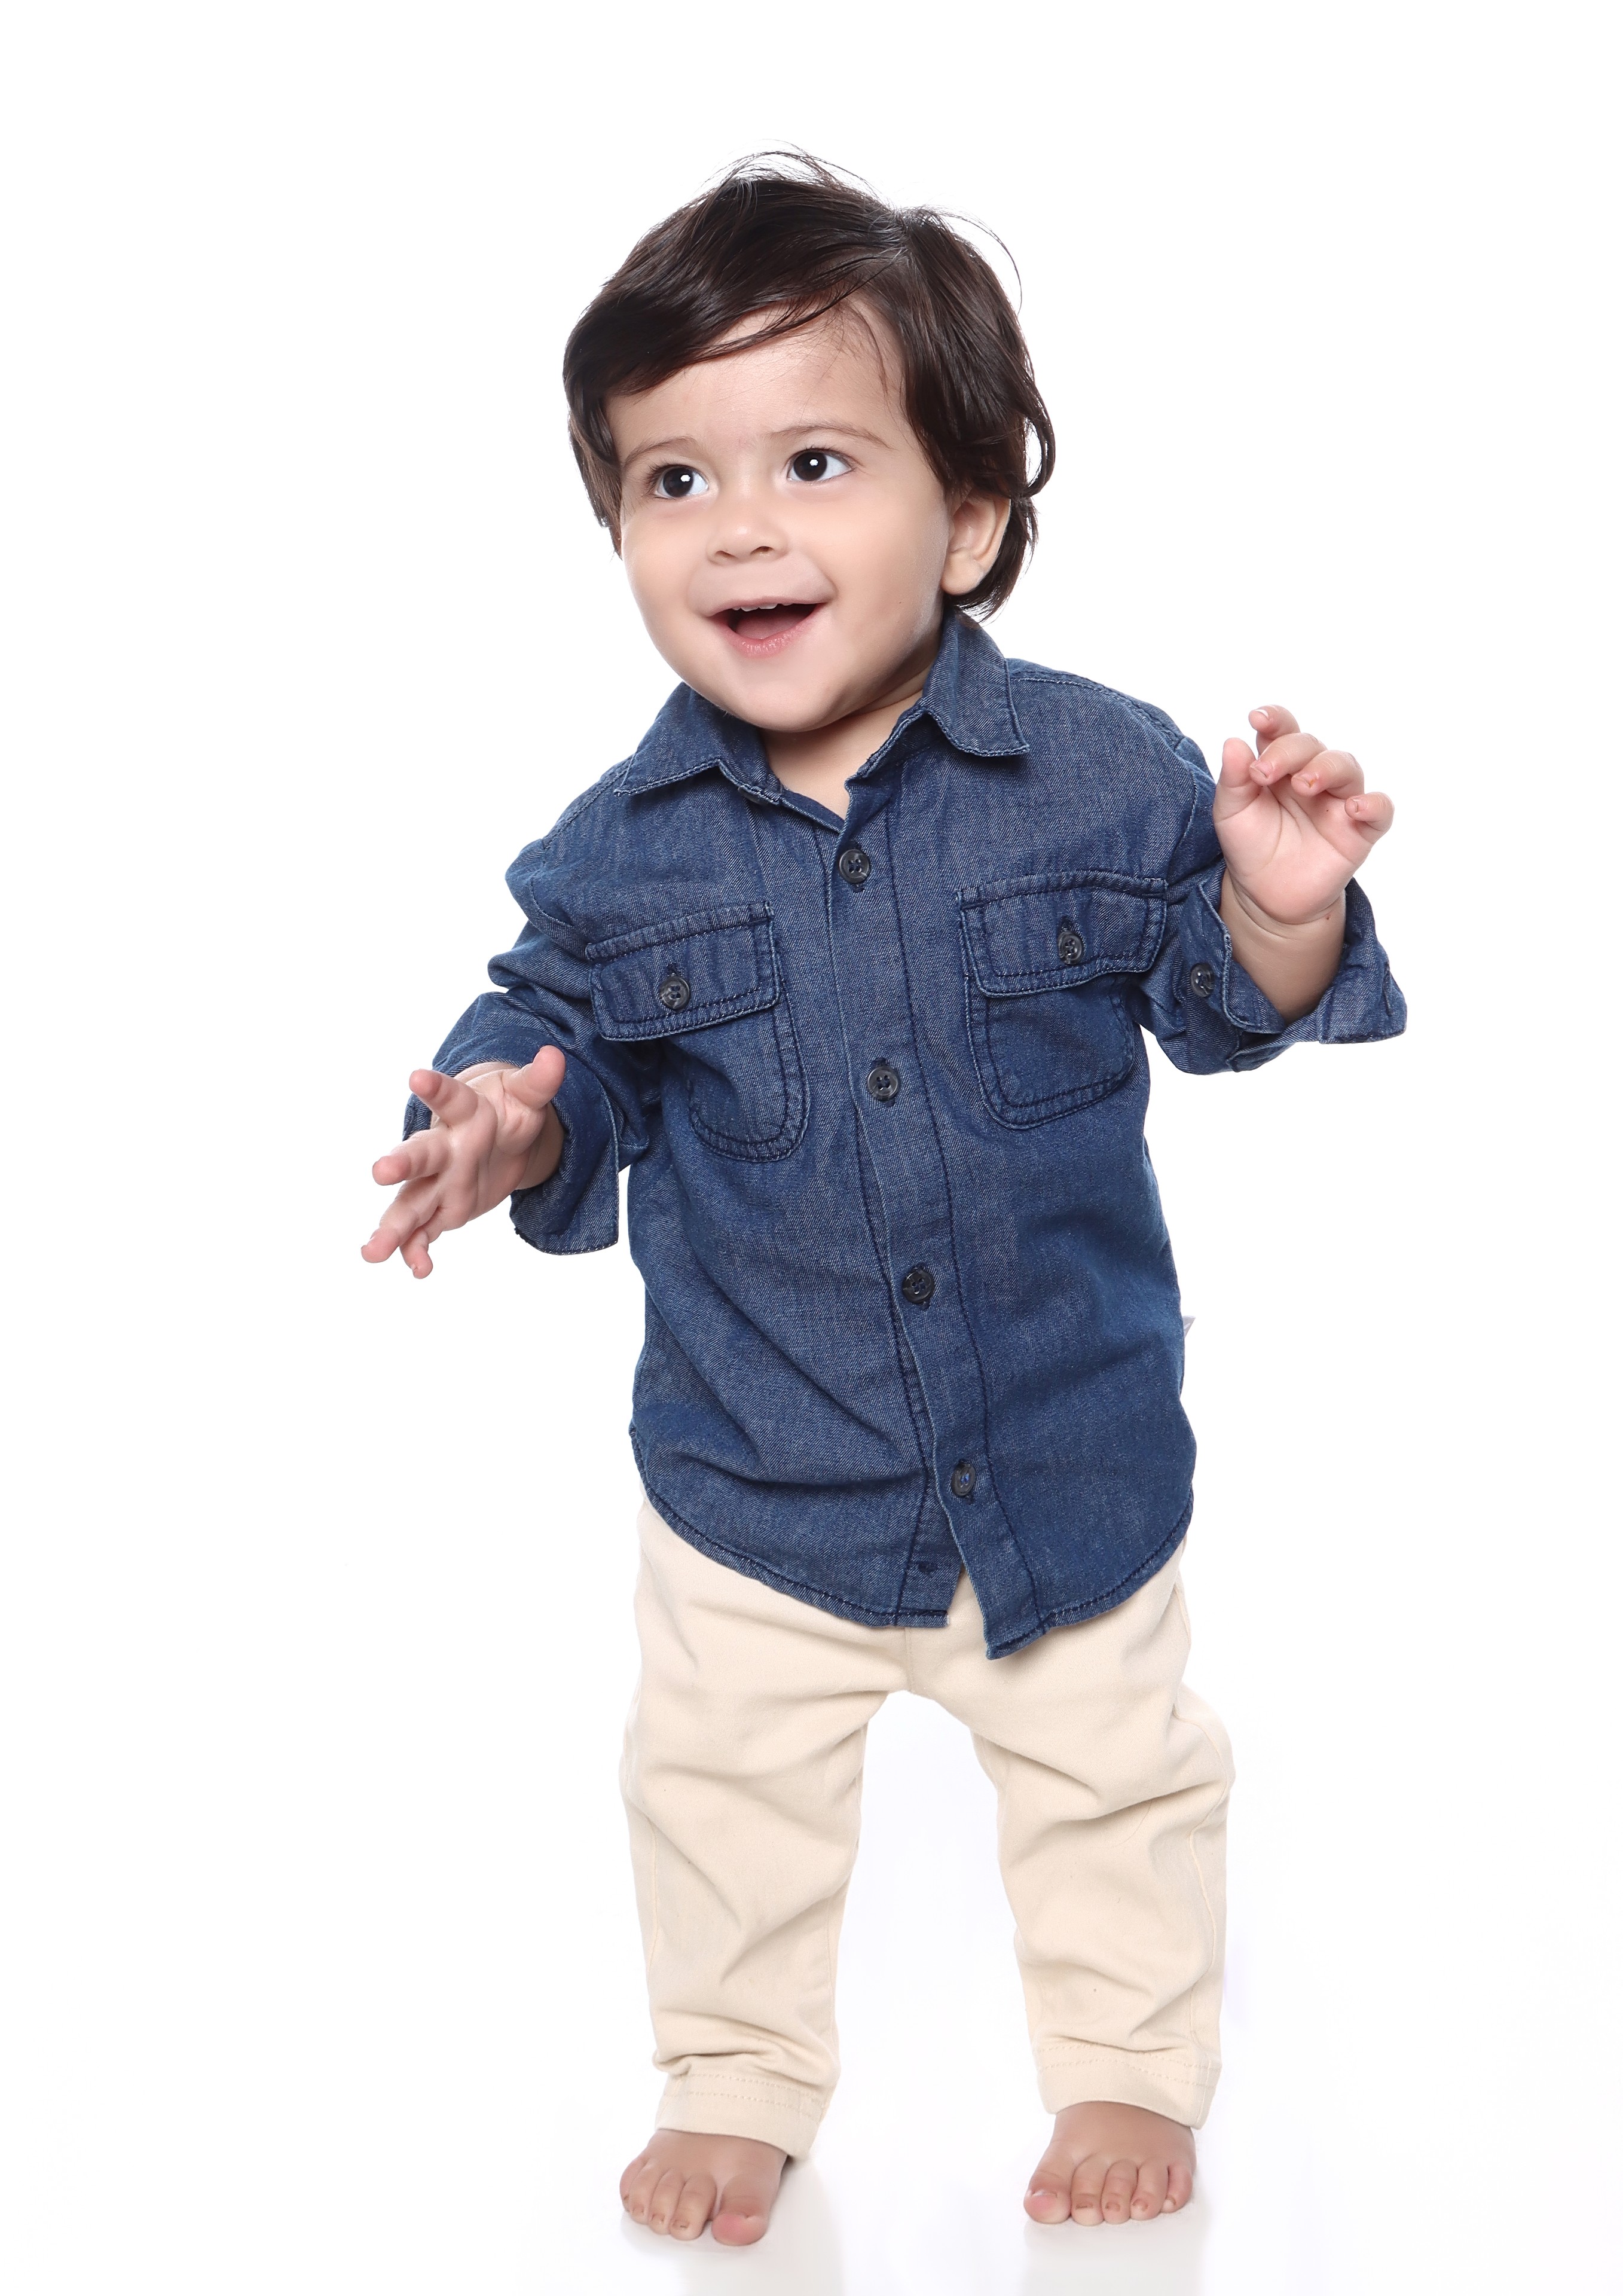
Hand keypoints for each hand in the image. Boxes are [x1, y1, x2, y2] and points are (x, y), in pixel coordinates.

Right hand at [361, 1046, 565, 1278]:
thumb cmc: (508, 1110)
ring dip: (393, 1227)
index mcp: (464, 1113)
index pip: (450, 1098)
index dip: (435, 1089)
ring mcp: (438, 1182)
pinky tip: (417, 1270)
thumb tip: (554, 1056)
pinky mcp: (442, 1209)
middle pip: (420, 1154)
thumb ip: (538, 1082)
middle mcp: (444, 1148)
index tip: (415, 1077)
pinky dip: (418, 1250)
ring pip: (410, 1203)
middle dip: (402, 1163)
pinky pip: (425, 1232)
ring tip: (371, 1252)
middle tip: (380, 1172)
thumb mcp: (526, 1096)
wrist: (496, 1135)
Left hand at [1214, 705, 1393, 927]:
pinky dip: (1373, 804)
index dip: (1275, 719)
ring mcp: (1338, 801)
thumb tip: (1233, 742)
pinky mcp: (1360, 830)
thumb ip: (1233, 780)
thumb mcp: (1231, 814)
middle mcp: (1313, 775)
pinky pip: (1380, 810)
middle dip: (1290, 751)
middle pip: (1312, 745)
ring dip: (1327, 768)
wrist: (1266, 896)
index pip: (1283, 730)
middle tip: (1265, 772)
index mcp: (1281, 765)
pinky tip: (1354, 808)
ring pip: (1347, 767)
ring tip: (1304, 785)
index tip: (1257, 719)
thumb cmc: (1251, 845)